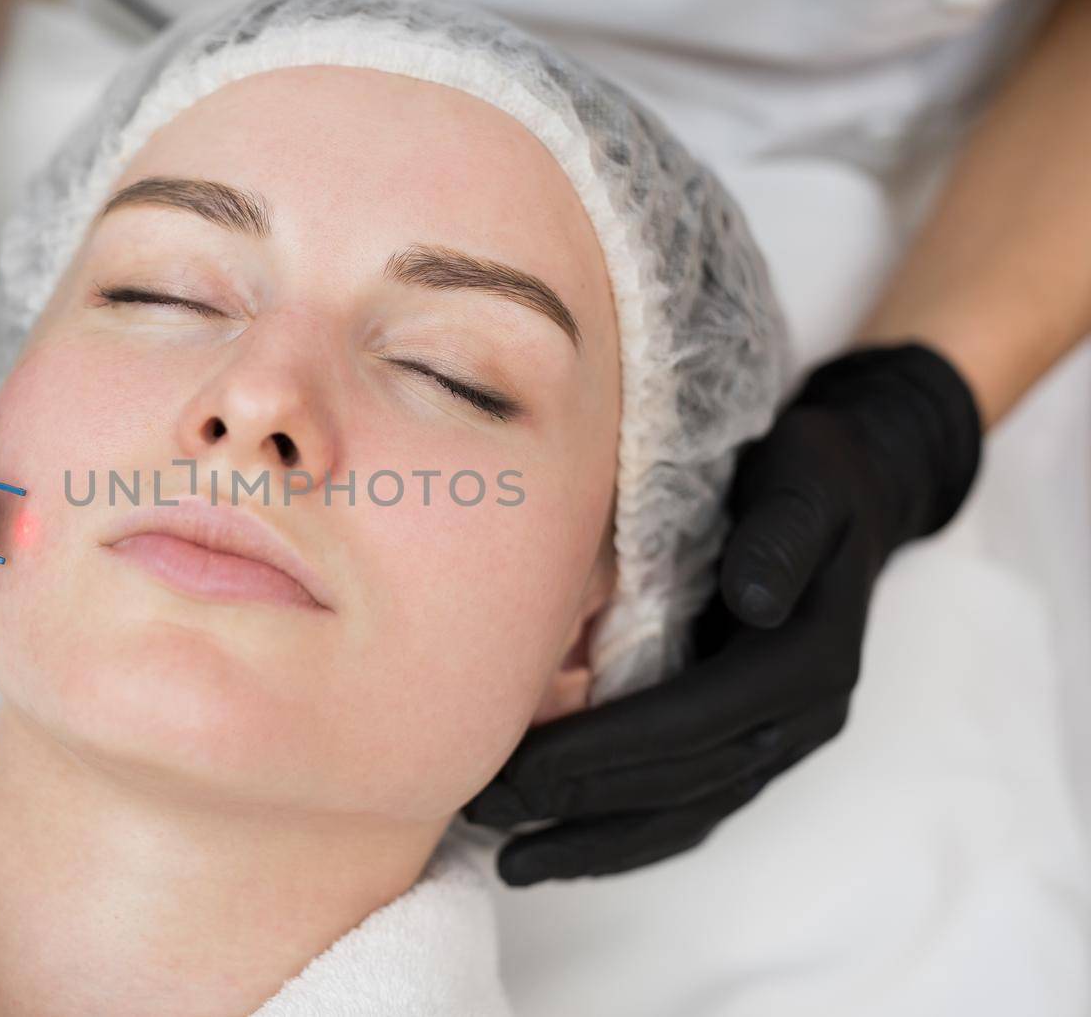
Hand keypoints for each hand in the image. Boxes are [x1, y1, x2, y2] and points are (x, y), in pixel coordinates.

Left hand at [461, 343, 982, 884]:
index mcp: (809, 659)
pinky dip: (622, 836)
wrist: (857, 493)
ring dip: (594, 843)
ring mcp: (779, 742)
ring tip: (509, 863)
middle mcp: (800, 719)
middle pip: (680, 781)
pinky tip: (556, 850)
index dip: (608, 747)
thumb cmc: (814, 477)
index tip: (524, 765)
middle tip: (483, 808)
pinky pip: (688, 809)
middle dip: (578, 800)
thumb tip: (755, 599)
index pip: (695, 718)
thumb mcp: (808, 479)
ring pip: (683, 815)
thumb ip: (782, 534)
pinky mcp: (753, 747)